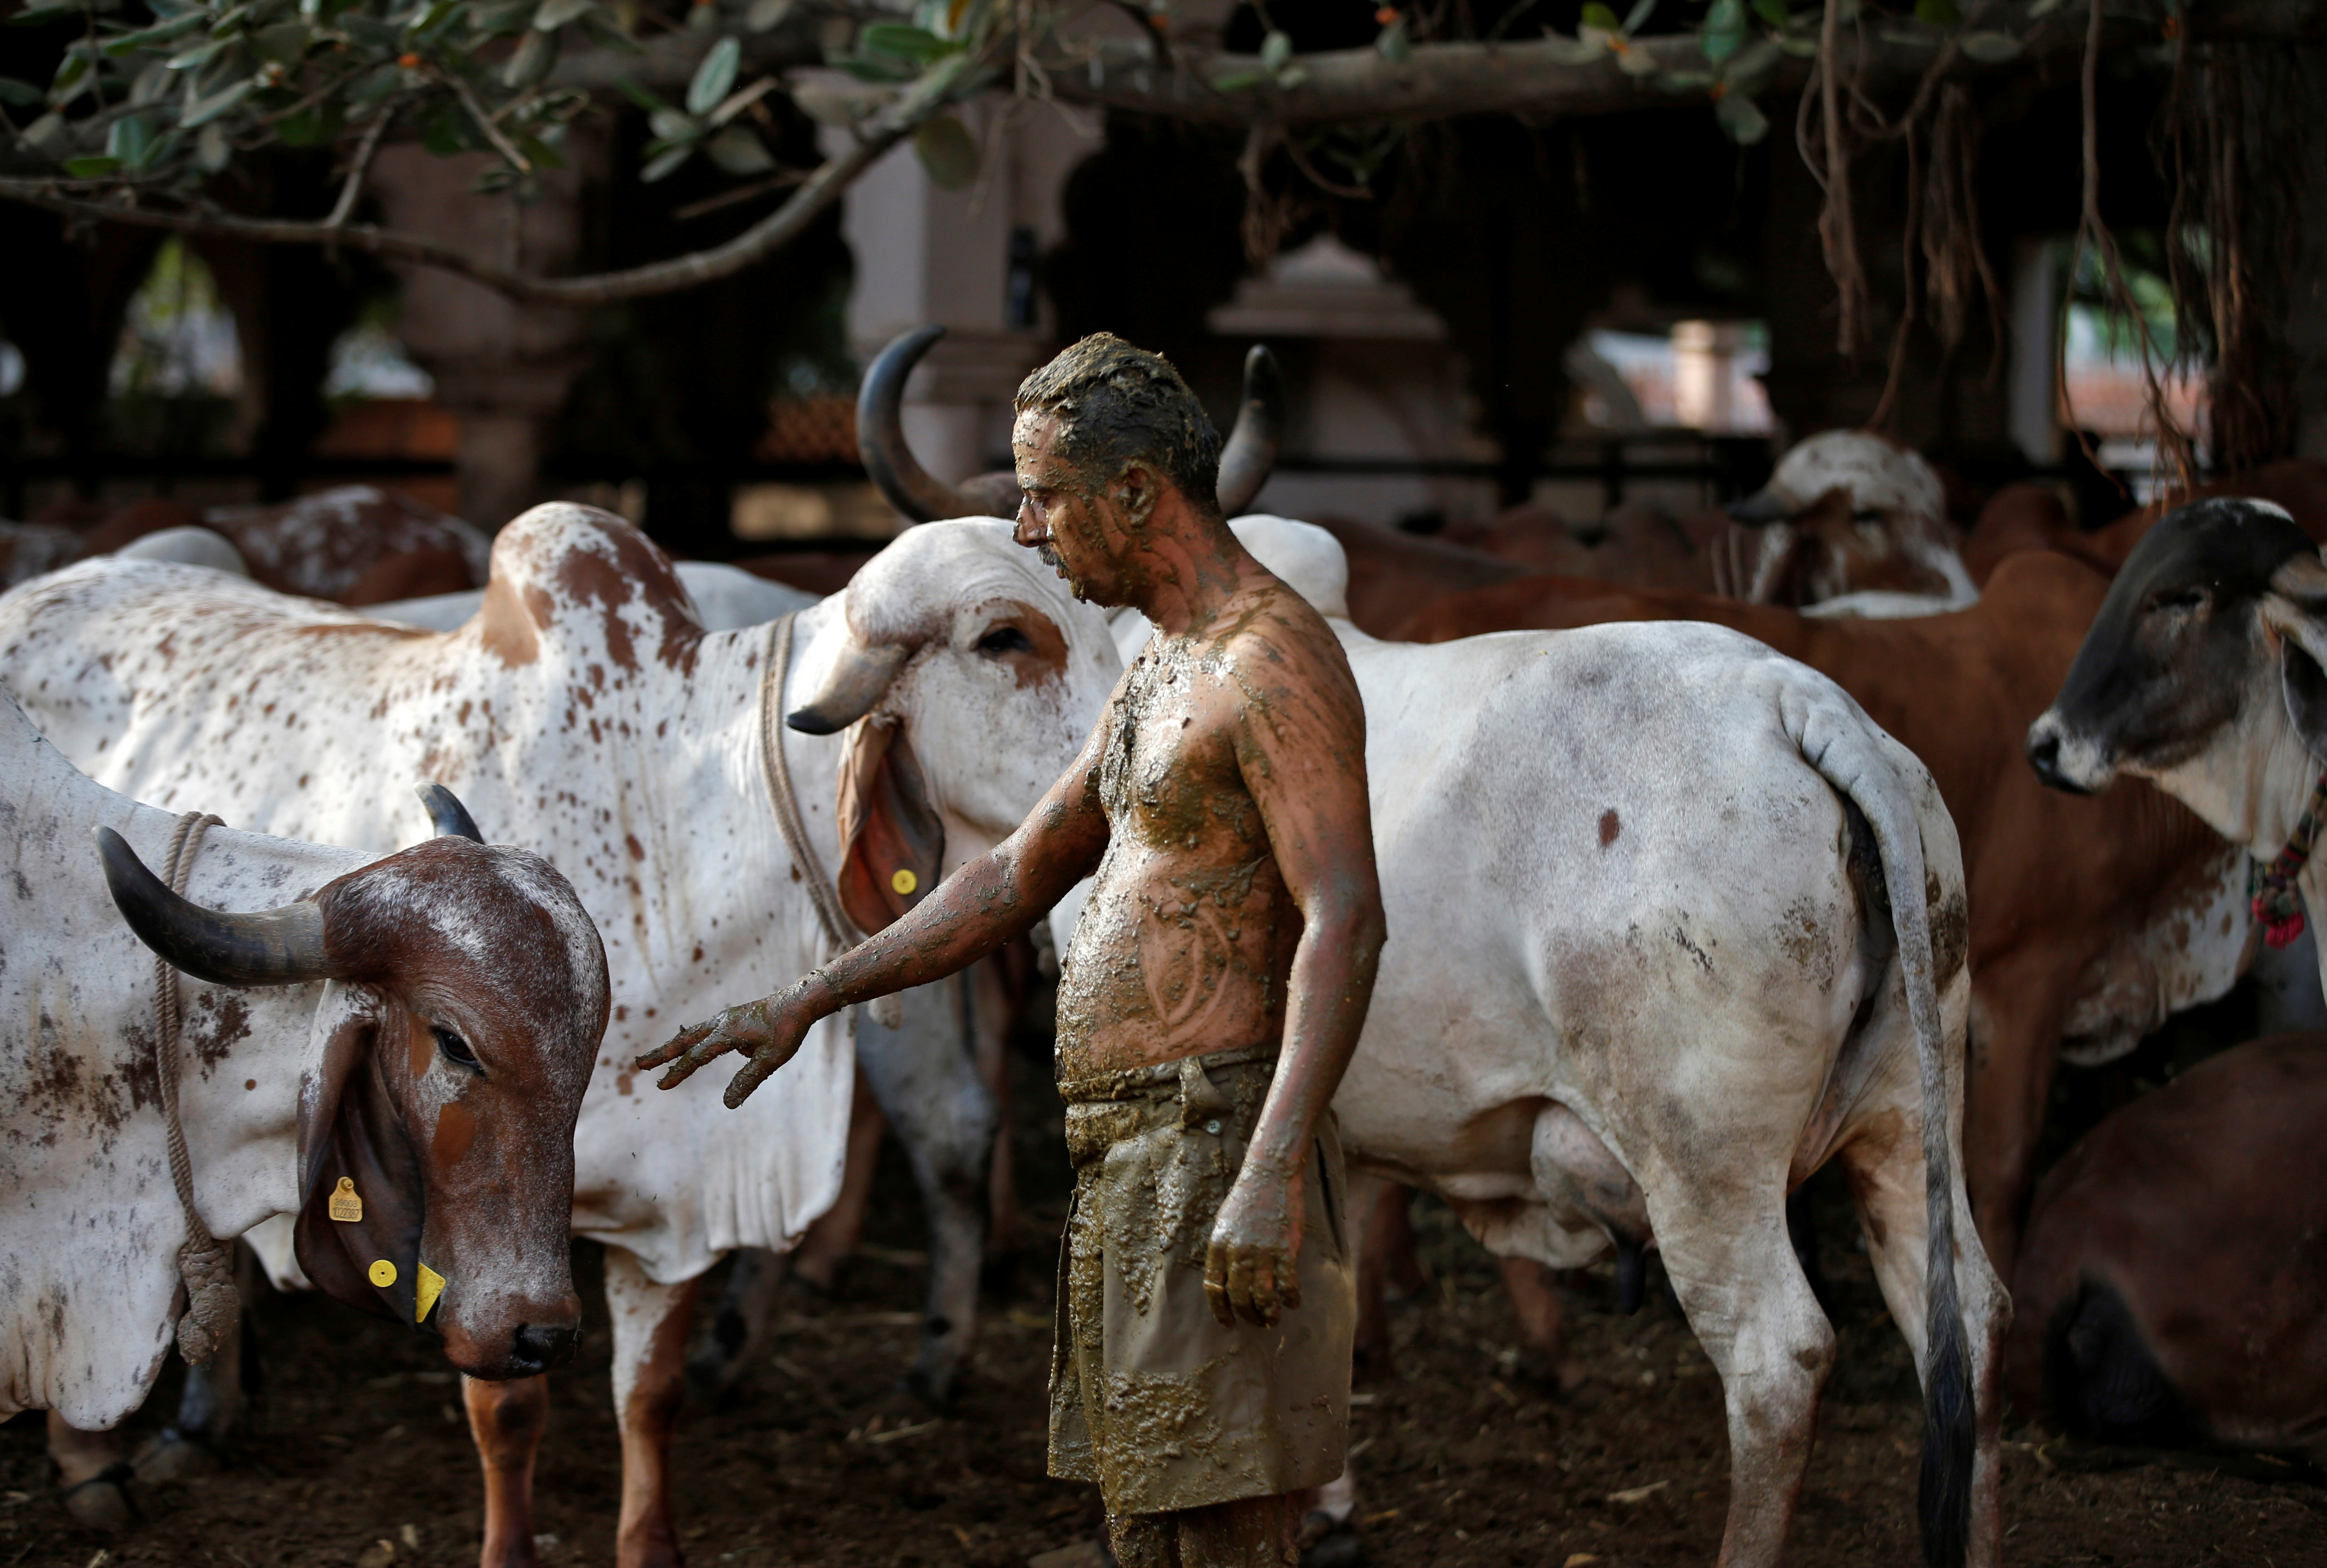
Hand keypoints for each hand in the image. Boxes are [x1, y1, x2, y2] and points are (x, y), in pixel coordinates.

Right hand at [634, 986, 815, 1107]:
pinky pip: (705, 1031)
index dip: (678, 1072)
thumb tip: (727, 1104)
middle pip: (684, 1040)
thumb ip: (748, 1080)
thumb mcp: (770, 1060)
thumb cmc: (787, 1030)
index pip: (696, 1057)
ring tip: (657, 1057)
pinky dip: (692, 1040)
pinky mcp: (732, 1018)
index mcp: (727, 1033)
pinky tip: (696, 1051)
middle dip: (662, 1053)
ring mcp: (725, 1019)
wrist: (800, 1001)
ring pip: (692, 1034)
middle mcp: (721, 1023)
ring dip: (674, 1046)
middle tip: (639, 1064)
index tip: (661, 1086)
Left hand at [1203, 1159, 1305, 1328]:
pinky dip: (1290, 1298)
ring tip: (1273, 1320)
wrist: (1270, 1175)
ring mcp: (1261, 1253)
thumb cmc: (1246, 1198)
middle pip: (1239, 1298)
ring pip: (1262, 1297)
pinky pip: (1287, 1284)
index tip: (1228, 1323)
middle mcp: (1237, 1253)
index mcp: (1218, 1246)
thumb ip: (1224, 1251)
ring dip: (1268, 1314)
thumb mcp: (1224, 1223)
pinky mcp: (1285, 1250)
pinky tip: (1293, 1302)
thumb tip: (1226, 1280)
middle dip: (1248, 1316)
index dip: (1220, 1311)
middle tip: (1257, 1322)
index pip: (1214, 1289)